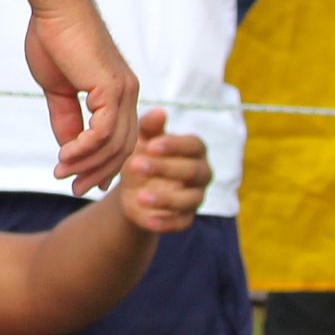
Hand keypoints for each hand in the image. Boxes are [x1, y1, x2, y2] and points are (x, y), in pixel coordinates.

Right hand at [23, 0, 138, 195]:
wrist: (55, 8)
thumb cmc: (54, 39)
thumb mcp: (57, 89)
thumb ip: (65, 119)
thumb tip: (68, 149)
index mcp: (118, 92)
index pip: (119, 138)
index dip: (102, 163)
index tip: (82, 180)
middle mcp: (127, 94)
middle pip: (122, 148)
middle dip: (98, 172)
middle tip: (74, 188)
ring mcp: (123, 92)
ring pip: (114, 145)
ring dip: (87, 164)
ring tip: (62, 174)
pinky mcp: (112, 89)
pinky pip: (103, 132)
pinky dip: (85, 149)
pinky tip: (65, 156)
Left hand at [109, 111, 208, 234]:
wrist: (133, 188)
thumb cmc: (143, 155)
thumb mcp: (142, 140)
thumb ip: (150, 127)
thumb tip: (159, 112)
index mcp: (194, 150)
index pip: (193, 146)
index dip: (175, 145)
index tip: (151, 145)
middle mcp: (201, 173)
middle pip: (192, 171)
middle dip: (165, 168)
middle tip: (136, 165)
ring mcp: (195, 197)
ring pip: (189, 199)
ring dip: (165, 199)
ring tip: (140, 197)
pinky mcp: (186, 218)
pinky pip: (182, 223)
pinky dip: (166, 223)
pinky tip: (148, 220)